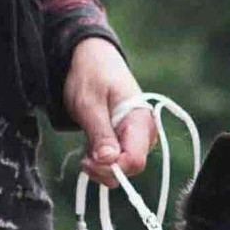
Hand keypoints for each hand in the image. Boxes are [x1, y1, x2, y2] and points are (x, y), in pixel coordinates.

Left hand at [62, 38, 156, 186]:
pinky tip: (92, 149)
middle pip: (130, 168)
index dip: (112, 167)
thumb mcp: (89, 103)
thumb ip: (100, 133)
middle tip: (83, 159)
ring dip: (103, 167)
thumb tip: (108, 160)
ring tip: (86, 151)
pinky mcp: (129, 143)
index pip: (134, 160)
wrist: (91, 60)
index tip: (88, 161)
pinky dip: (103, 162)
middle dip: (105, 169)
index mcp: (141, 121)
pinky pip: (119, 163)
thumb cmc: (91, 75)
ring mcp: (139, 140)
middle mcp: (146, 134)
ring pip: (124, 169)